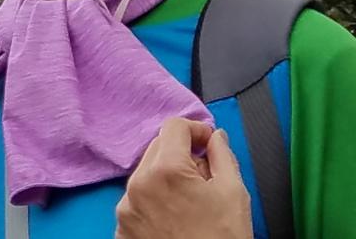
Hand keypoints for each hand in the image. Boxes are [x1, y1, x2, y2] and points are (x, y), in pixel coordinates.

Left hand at [114, 118, 250, 238]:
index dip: (196, 130)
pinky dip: (154, 202)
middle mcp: (138, 184)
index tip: (208, 143)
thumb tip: (215, 137)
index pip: (174, 126)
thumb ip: (223, 156)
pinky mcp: (122, 228)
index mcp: (166, 169)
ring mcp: (126, 208)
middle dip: (182, 154)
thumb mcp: (234, 194)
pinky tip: (175, 220)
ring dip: (166, 179)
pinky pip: (137, 201)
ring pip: (146, 175)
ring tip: (190, 204)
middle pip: (158, 148)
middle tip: (205, 177)